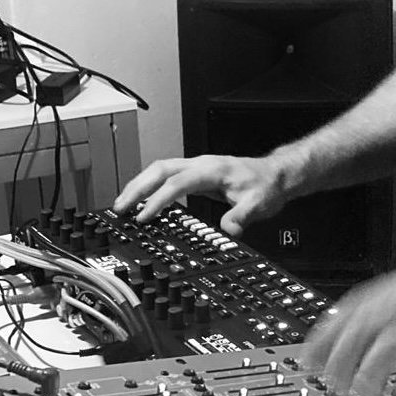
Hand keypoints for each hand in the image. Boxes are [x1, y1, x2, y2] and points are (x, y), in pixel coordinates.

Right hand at [113, 154, 287, 234]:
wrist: (275, 175)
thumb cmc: (265, 186)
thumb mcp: (258, 204)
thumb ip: (241, 217)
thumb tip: (228, 231)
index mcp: (211, 170)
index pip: (177, 182)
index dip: (159, 200)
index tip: (145, 217)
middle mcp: (200, 164)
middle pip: (159, 169)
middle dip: (137, 188)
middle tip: (120, 208)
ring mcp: (196, 167)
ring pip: (159, 169)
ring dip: (139, 185)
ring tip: (123, 205)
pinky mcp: (195, 175)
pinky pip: (166, 176)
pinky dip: (149, 186)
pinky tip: (142, 200)